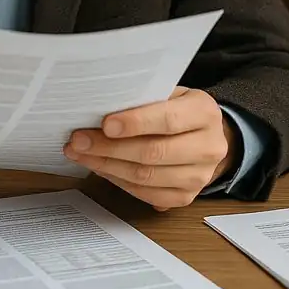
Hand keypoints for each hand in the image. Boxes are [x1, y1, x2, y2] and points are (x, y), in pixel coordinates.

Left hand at [63, 87, 237, 209]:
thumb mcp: (168, 92)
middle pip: (153, 153)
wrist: (205, 134)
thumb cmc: (177, 107)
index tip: (105, 124)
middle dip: (109, 147)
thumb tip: (100, 104)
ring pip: (146, 177)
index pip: (168, 120)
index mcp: (204, 112)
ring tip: (80, 153)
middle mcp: (208, 147)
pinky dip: (118, 180)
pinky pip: (146, 194)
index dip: (135, 123)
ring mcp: (199, 176)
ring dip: (107, 166)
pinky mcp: (186, 196)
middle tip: (79, 140)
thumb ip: (143, 97)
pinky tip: (99, 167)